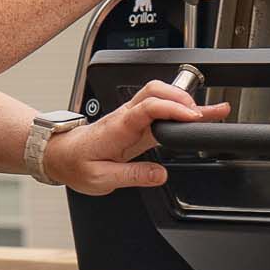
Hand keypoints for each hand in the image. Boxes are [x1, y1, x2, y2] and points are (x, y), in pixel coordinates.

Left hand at [43, 81, 230, 194]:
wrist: (60, 155)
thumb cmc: (76, 164)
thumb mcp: (101, 179)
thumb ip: (132, 175)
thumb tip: (159, 175)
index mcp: (118, 128)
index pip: (149, 107)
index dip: (173, 109)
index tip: (193, 118)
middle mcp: (125, 116)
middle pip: (157, 91)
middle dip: (185, 98)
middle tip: (209, 113)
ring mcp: (130, 116)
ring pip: (159, 94)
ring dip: (184, 100)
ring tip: (210, 113)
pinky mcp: (135, 121)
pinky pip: (159, 108)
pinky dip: (178, 108)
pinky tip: (194, 117)